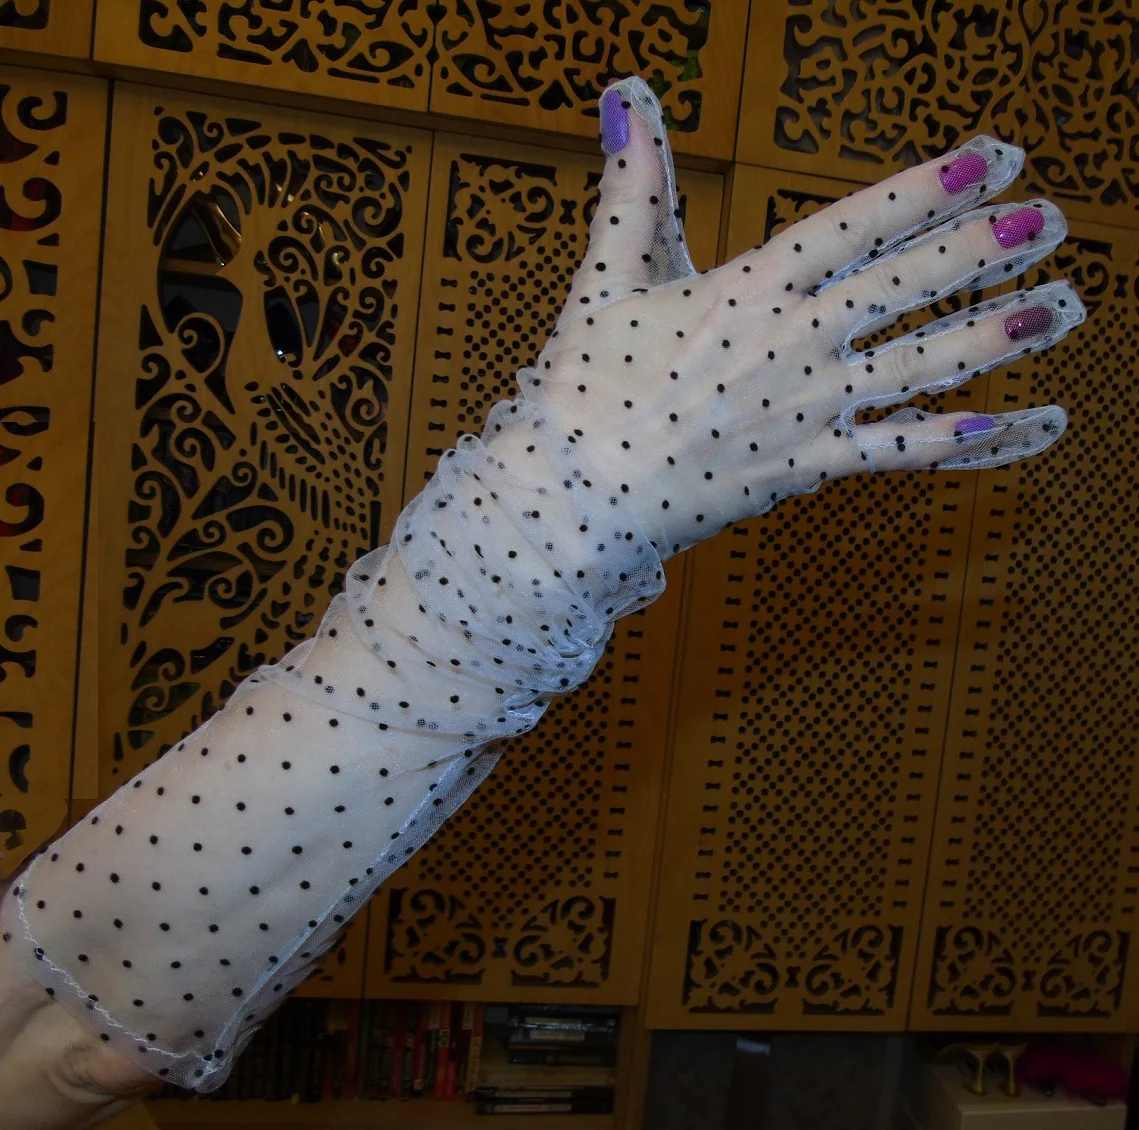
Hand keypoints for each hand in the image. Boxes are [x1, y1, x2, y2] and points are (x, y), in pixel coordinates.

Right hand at [525, 79, 1081, 557]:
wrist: (573, 493)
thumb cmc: (583, 385)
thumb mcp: (607, 276)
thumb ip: (634, 188)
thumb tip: (623, 97)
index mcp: (749, 287)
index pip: (857, 223)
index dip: (932, 186)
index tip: (995, 158)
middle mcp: (792, 342)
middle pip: (907, 288)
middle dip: (985, 248)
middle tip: (1053, 219)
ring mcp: (805, 409)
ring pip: (921, 366)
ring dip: (997, 334)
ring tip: (1064, 307)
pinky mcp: (805, 469)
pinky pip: (899, 456)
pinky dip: (964, 443)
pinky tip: (1023, 426)